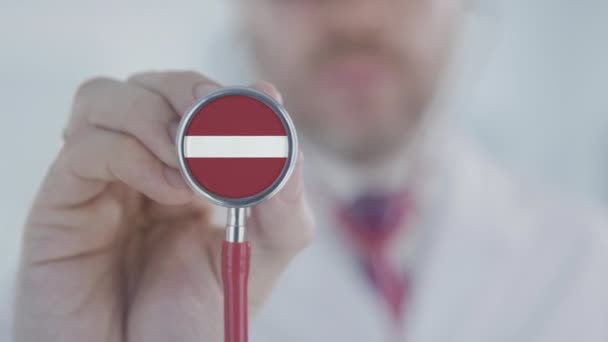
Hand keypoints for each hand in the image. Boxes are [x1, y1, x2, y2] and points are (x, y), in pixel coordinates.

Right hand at [13, 71, 313, 341]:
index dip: (226, 93)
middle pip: (151, 85)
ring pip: (105, 96)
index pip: (195, 98)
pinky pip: (87, 144)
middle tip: (223, 135)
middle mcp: (138, 166)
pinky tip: (169, 191)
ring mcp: (98, 179)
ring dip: (157, 118)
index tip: (260, 105)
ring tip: (192, 173)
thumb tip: (281, 126)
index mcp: (185, 171)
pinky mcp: (63, 201)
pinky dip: (134, 153)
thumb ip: (282, 200)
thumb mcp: (259, 258)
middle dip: (192, 97)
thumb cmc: (195, 321)